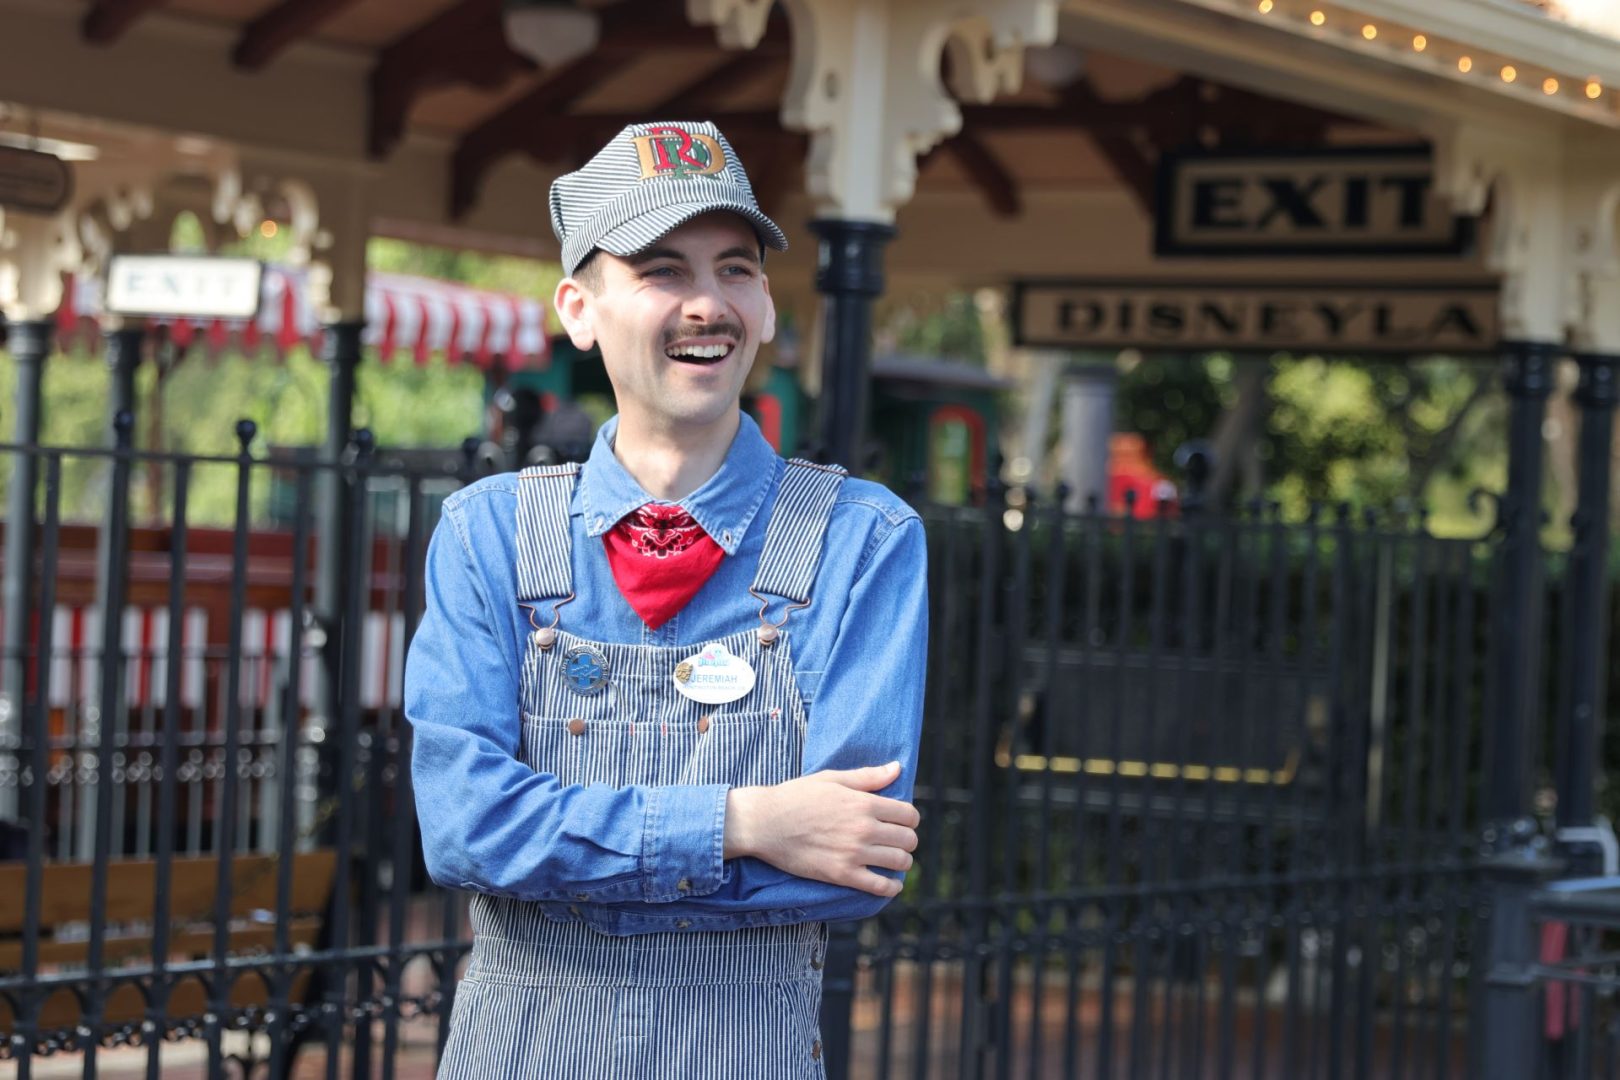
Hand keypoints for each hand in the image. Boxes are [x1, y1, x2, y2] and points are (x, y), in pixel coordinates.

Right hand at [723, 762, 919, 896]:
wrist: (765, 822)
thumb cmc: (796, 796)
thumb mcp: (833, 779)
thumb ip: (868, 777)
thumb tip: (897, 768)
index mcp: (864, 803)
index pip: (909, 815)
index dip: (910, 819)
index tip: (902, 822)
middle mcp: (864, 829)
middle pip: (908, 840)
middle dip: (907, 840)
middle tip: (897, 841)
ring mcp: (854, 854)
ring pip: (899, 863)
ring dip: (902, 862)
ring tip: (894, 860)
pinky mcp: (841, 875)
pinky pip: (879, 887)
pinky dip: (891, 887)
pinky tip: (891, 884)